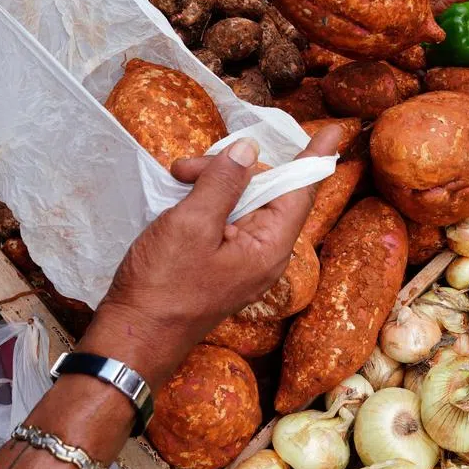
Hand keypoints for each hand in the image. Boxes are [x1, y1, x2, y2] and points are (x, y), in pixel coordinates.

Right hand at [80, 126, 341, 385]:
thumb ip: (223, 183)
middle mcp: (265, 253)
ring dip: (212, 182)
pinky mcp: (223, 262)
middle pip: (267, 190)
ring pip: (243, 201)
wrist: (134, 336)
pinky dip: (206, 201)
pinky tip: (181, 193)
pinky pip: (227, 219)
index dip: (315, 158)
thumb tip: (248, 150)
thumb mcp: (192, 225)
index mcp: (269, 247)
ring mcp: (244, 259)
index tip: (334, 132)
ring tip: (178, 177)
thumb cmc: (164, 286)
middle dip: (232, 168)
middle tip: (188, 166)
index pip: (301, 192)